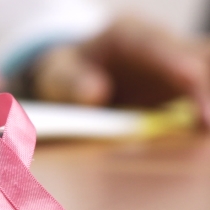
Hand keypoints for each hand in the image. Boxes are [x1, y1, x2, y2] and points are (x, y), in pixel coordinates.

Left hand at [32, 16, 209, 125]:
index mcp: (126, 35)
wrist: (74, 78)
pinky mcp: (181, 87)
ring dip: (207, 99)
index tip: (190, 77)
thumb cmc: (65, 74)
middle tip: (205, 123)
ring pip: (206, 70)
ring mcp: (174, 65)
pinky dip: (204, 109)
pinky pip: (203, 93)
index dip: (175, 62)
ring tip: (204, 130)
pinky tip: (201, 131)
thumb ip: (71, 82)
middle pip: (194, 55)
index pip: (155, 44)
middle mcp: (158, 44)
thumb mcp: (57, 76)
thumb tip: (95, 94)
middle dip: (204, 85)